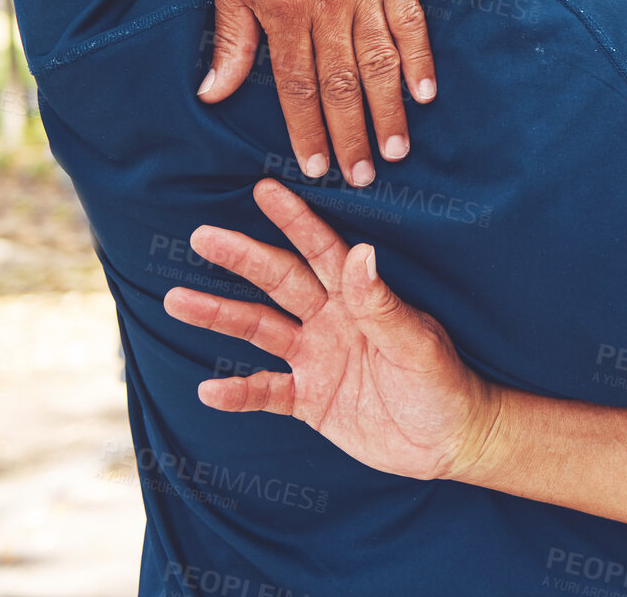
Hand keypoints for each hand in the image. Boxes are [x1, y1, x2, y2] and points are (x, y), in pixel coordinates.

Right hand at [163, 179, 503, 482]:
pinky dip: (237, 392)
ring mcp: (317, 359)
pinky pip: (265, 393)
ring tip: (177, 300)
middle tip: (201, 235)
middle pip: (279, 282)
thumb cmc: (444, 381)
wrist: (449, 438)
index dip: (294, 220)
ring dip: (220, 316)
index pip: (322, 251)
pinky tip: (209, 390)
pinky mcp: (310, 400)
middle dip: (241, 258)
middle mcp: (332, 321)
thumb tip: (361, 251)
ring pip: (260, 331)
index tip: (264, 188)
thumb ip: (382, 303)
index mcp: (360, 298)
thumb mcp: (416, 341)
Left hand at [203, 0, 435, 186]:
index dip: (308, 131)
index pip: (299, 86)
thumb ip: (232, 41)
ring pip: (380, 60)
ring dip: (390, 109)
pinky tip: (425, 92)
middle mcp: (327, 3)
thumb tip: (214, 94)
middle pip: (344, 83)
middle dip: (354, 135)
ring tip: (398, 148)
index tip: (318, 168)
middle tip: (366, 177)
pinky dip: (420, 58)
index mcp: (283, 10)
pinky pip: (410, 21)